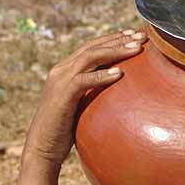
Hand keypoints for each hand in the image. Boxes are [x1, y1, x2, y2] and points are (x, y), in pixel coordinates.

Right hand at [22, 29, 147, 167]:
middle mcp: (61, 70)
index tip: (134, 36)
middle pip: (93, 47)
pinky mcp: (62, 95)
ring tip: (136, 49)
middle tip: (141, 36)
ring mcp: (60, 81)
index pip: (91, 47)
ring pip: (90, 58)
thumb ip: (94, 95)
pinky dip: (102, 76)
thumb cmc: (66, 132)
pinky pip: (84, 81)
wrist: (43, 147)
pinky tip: (119, 73)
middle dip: (118, 39)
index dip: (113, 39)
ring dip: (115, 51)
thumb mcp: (83, 107)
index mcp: (66, 70)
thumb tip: (120, 96)